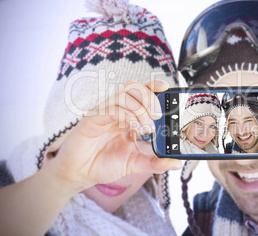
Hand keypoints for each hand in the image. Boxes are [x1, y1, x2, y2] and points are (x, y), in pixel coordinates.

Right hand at [44, 79, 181, 191]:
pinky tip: (132, 128)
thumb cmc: (103, 164)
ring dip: (140, 107)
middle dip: (149, 97)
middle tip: (158, 115)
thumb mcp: (135, 163)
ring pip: (124, 94)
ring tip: (147, 126)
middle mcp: (116, 110)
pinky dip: (127, 115)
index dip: (153, 86)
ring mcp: (104, 112)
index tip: (166, 87)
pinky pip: (111, 108)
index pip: (141, 92)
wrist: (79, 174)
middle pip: (133, 88)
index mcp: (127, 116)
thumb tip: (176, 163)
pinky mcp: (93, 118)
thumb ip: (155, 162)